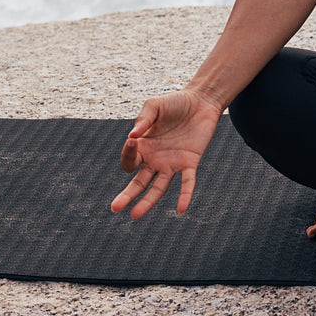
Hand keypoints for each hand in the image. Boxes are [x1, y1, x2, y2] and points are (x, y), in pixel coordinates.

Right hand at [110, 89, 223, 217]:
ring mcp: (172, 163)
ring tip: (135, 215)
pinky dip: (184, 195)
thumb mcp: (154, 106)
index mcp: (142, 147)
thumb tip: (132, 136)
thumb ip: (143, 119)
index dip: (128, 154)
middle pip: (139, 183)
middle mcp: (155, 160)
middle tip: (114, 208)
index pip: (129, 161)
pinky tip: (181, 209)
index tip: (133, 140)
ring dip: (148, 202)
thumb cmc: (174, 103)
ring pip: (158, 188)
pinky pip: (187, 182)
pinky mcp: (190, 162)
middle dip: (127, 195)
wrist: (201, 101)